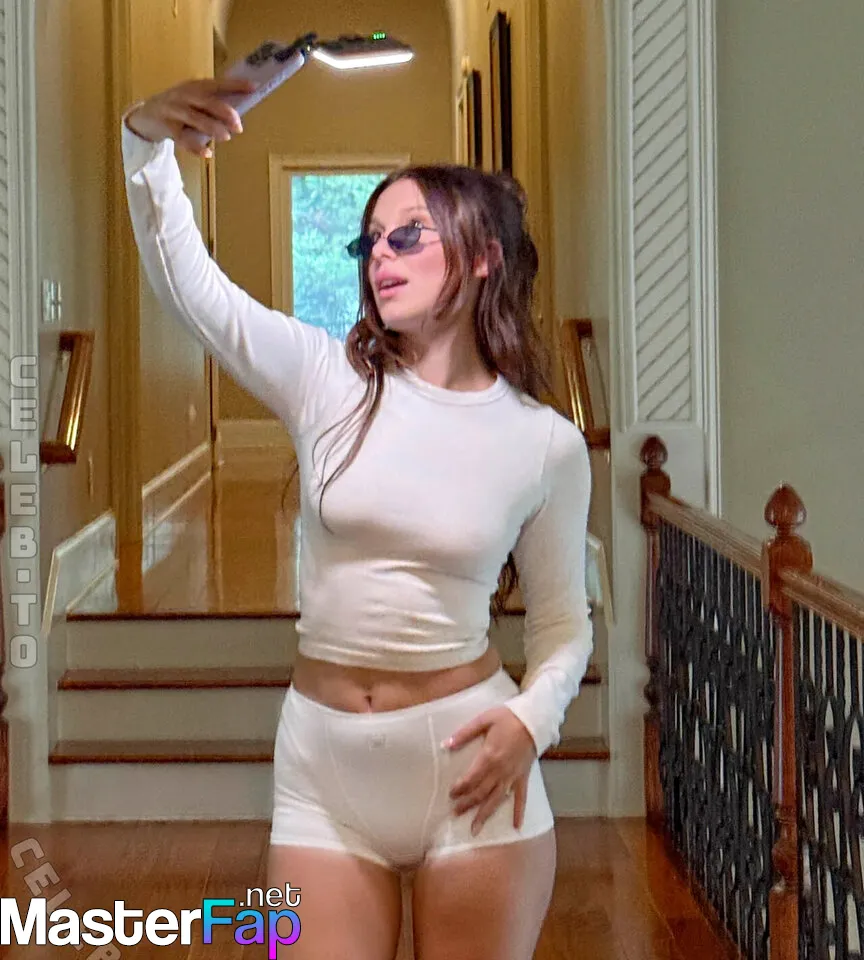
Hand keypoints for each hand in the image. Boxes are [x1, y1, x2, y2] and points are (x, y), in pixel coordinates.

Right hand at [124, 78, 257, 156]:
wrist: (146, 115)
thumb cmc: (179, 108)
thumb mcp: (195, 101)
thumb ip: (213, 105)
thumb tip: (238, 116)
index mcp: (195, 86)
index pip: (218, 84)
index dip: (235, 85)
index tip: (254, 87)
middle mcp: (185, 95)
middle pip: (206, 101)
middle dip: (224, 112)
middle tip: (239, 126)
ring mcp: (174, 109)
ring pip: (195, 118)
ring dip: (211, 127)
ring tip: (226, 137)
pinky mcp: (166, 126)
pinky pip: (182, 138)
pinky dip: (195, 147)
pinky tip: (207, 154)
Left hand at [445, 706, 536, 835]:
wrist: (534, 719)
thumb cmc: (508, 718)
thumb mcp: (483, 720)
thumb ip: (464, 733)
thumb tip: (445, 744)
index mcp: (489, 757)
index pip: (470, 779)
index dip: (459, 788)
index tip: (451, 794)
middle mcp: (500, 771)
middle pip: (480, 793)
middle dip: (467, 804)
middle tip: (455, 813)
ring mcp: (512, 776)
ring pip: (496, 800)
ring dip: (484, 815)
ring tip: (474, 829)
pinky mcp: (523, 777)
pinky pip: (521, 798)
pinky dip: (519, 813)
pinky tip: (517, 826)